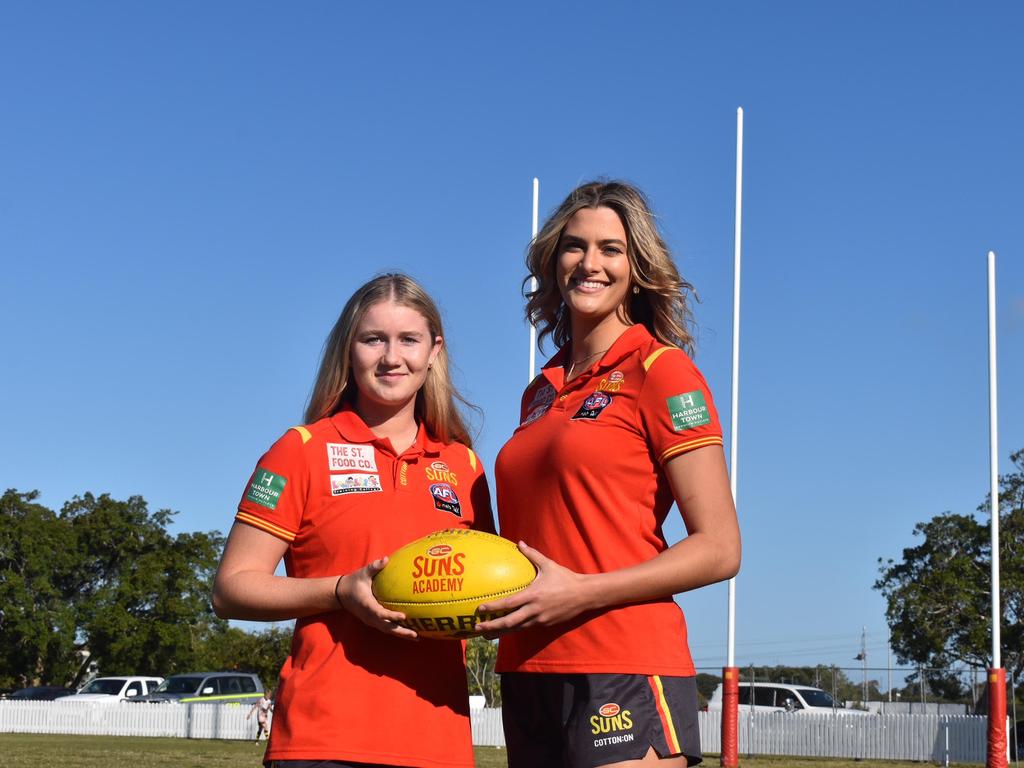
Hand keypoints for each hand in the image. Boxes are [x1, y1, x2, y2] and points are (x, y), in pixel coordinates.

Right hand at [336, 557, 417, 639]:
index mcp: (367, 604)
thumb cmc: (354, 582)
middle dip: (401, 631)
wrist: (341, 594)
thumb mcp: (363, 573)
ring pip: (387, 630)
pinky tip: (409, 632)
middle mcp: (369, 616)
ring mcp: (371, 620)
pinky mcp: (373, 621)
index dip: (392, 616)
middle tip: (415, 634)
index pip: (380, 613)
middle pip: (386, 627)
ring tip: (416, 637)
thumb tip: (386, 559)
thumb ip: (374, 567)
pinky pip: (386, 628)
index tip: (404, 616)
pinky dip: (397, 631)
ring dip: (401, 634)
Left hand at [474, 542, 593, 636]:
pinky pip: (527, 627)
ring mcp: (540, 619)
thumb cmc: (565, 578)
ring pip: (516, 629)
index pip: (509, 603)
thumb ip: (532, 554)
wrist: (584, 596)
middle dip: (492, 626)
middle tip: (477, 627)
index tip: (480, 608)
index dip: (493, 607)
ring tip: (486, 634)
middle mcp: (535, 610)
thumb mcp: (548, 564)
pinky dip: (515, 629)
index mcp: (533, 595)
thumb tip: (519, 543)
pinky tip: (506, 630)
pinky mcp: (545, 625)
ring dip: (500, 632)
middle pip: (509, 622)